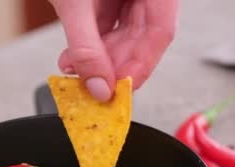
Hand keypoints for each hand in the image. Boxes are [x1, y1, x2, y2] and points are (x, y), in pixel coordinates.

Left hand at [49, 0, 177, 101]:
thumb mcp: (75, 1)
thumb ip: (86, 46)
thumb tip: (98, 85)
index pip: (161, 30)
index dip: (142, 65)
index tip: (121, 90)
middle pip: (143, 36)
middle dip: (114, 64)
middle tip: (94, 84)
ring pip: (125, 32)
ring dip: (99, 56)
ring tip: (75, 69)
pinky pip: (109, 23)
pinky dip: (92, 42)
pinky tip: (74, 56)